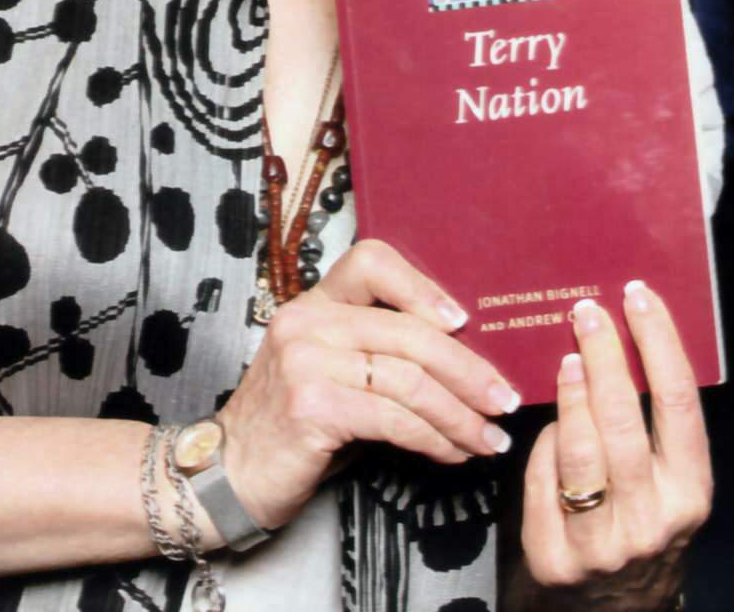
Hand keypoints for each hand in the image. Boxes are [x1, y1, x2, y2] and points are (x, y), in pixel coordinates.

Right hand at [218, 239, 520, 531]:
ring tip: (487, 437)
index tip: (465, 321)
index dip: (424, 286)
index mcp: (314, 303)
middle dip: (469, 371)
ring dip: (459, 415)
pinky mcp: (312, 407)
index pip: (371, 261)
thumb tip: (464, 355)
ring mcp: (306, 363)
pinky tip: (450, 451)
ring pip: (409, 380)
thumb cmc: (292, 424)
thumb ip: (378, 351)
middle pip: (410, 333)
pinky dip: (433, 438)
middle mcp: (307, 322)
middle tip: (503, 399)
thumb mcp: (332, 372)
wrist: (229, 473)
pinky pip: (393, 418)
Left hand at [519, 281, 710, 608]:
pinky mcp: (555, 557)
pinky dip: (546, 447)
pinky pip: (543, 483)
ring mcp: (601, 542)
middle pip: (623, 420)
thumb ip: (655, 431)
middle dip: (603, 356)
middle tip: (587, 312)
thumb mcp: (671, 486)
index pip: (678, 402)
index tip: (639, 297)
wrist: (616, 608)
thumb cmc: (647, 525)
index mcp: (691, 492)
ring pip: (581, 450)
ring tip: (567, 357)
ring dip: (571, 394)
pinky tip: (551, 424)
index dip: (659, 342)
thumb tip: (621, 343)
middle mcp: (652, 518)